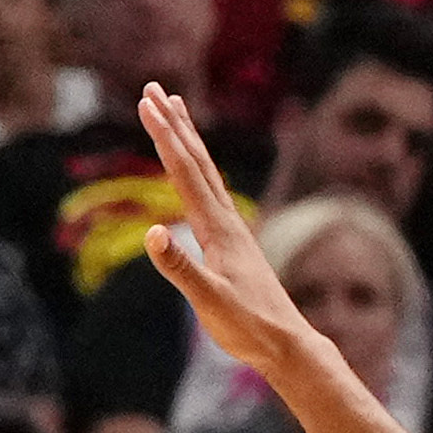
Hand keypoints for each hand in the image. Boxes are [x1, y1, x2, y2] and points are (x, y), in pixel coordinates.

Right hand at [139, 84, 319, 374]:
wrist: (285, 343)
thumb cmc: (248, 326)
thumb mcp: (209, 300)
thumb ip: (180, 268)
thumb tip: (152, 232)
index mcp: (218, 228)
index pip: (184, 172)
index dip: (164, 136)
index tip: (146, 104)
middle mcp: (226, 220)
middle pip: (196, 161)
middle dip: (174, 124)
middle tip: (154, 89)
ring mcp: (231, 229)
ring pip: (206, 172)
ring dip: (188, 140)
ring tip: (176, 110)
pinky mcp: (233, 243)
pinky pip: (210, 192)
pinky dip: (197, 170)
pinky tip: (195, 172)